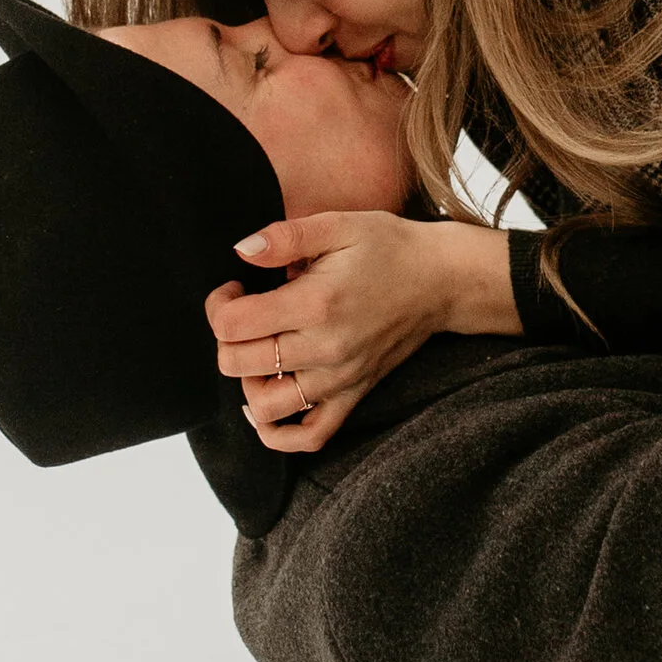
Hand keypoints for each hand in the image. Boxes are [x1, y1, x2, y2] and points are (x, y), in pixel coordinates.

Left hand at [210, 214, 518, 451]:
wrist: (442, 280)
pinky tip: (268, 399)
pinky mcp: (353, 395)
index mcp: (315, 304)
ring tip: (261, 350)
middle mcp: (325, 350)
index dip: (219, 304)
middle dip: (226, 337)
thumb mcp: (338, 225)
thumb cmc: (389, 247)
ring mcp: (339, 380)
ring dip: (248, 380)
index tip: (235, 287)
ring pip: (264, 407)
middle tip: (245, 312)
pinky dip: (278, 432)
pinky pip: (308, 437)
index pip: (233, 325)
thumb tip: (241, 251)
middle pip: (238, 364)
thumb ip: (285, 237)